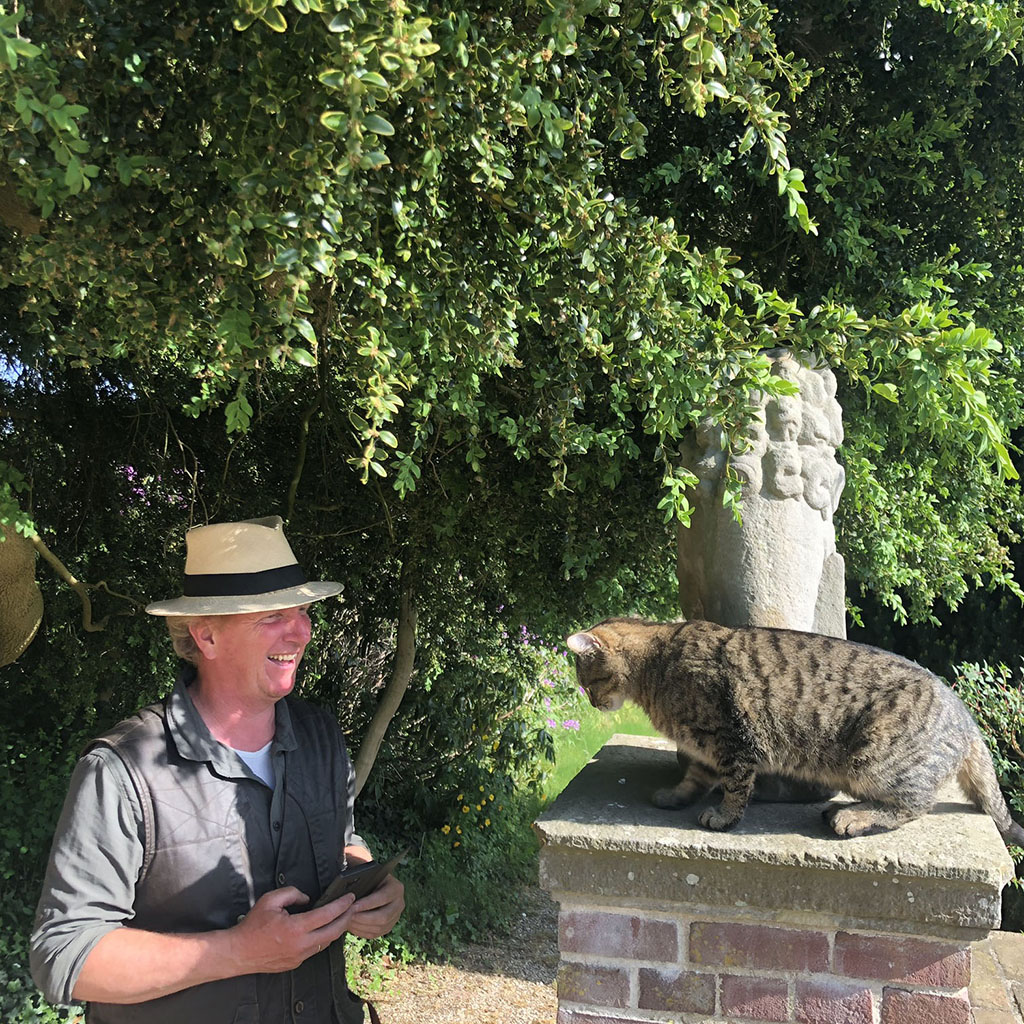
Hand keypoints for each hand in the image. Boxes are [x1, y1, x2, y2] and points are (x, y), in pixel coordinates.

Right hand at [230, 886, 356, 972]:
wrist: (238, 952)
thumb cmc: (253, 925)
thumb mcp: (271, 900)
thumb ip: (292, 894)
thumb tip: (308, 899)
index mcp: (296, 928)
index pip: (327, 914)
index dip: (342, 905)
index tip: (350, 897)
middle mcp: (301, 945)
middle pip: (334, 931)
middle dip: (347, 918)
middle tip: (353, 907)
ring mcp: (299, 957)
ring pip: (325, 942)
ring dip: (336, 929)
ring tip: (342, 917)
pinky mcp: (295, 964)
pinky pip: (314, 950)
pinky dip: (322, 938)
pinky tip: (323, 930)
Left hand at [346, 873, 404, 939]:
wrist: (374, 883)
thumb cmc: (367, 876)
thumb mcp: (366, 872)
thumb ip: (360, 875)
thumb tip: (347, 881)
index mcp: (396, 887)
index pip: (383, 897)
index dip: (367, 904)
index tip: (351, 906)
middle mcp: (399, 903)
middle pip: (383, 917)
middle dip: (362, 918)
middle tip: (347, 916)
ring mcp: (395, 916)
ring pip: (378, 928)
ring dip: (361, 926)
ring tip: (346, 921)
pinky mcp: (388, 926)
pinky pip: (375, 934)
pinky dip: (362, 932)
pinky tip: (351, 926)